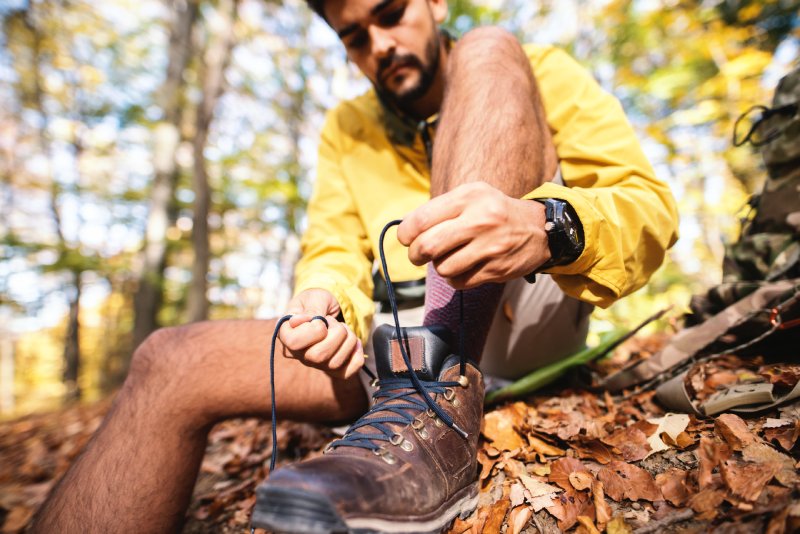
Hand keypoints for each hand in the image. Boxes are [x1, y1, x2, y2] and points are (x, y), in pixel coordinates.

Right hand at [278, 288, 364, 378]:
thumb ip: (310, 309)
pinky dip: (356, 357)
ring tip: (344, 329)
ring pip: (334, 364)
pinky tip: (356, 343)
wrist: (328, 308)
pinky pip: (346, 373)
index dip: (314, 329)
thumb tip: (297, 321)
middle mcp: (299, 354)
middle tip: (335, 323)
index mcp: (287, 335)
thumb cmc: (316, 302)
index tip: (321, 319)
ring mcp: (315, 364)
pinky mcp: (332, 369)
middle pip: (318, 356)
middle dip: (336, 334)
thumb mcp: (313, 298)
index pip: (294, 342)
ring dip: (348, 341)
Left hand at [397, 182, 550, 288]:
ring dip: (439, 266)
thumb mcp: (471, 196)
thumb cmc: (494, 213)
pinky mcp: (496, 269)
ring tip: (449, 258)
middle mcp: (480, 220)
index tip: (407, 238)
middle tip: (418, 255)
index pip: (421, 219)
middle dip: (416, 255)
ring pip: (442, 267)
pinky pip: (458, 282)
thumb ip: (440, 208)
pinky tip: (463, 268)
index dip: (406, 234)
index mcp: (469, 197)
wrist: (538, 230)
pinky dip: (454, 278)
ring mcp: (489, 246)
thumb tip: (406, 230)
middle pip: (427, 246)